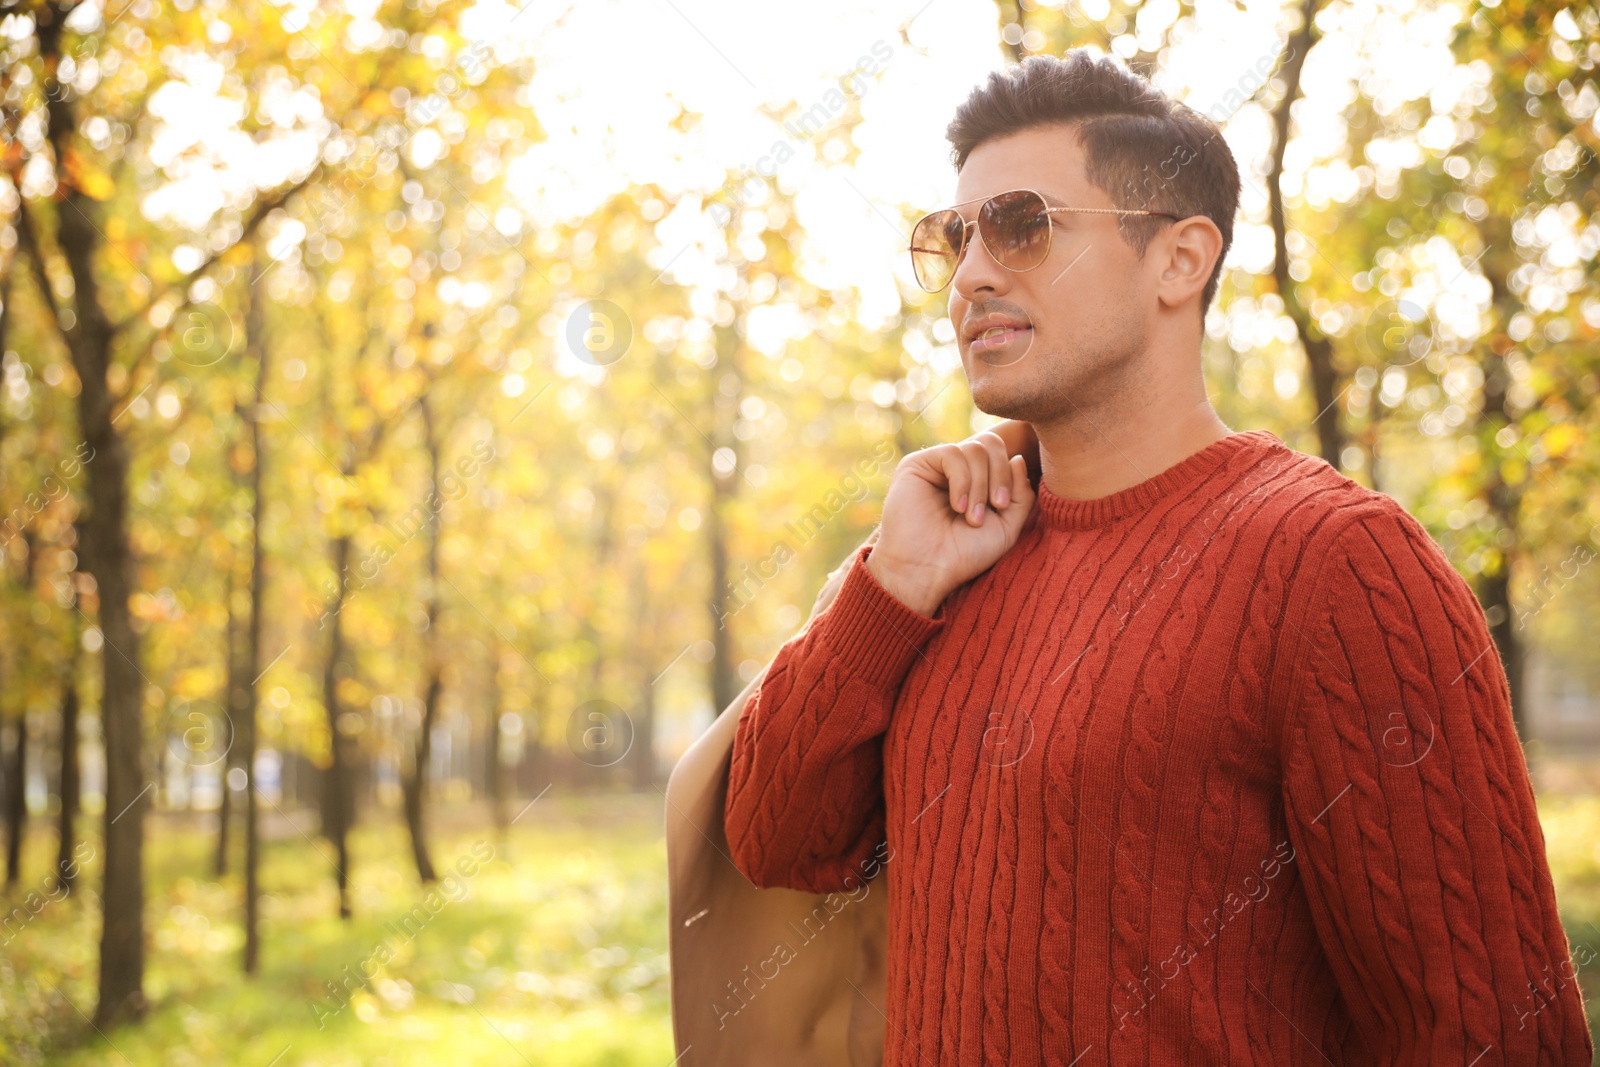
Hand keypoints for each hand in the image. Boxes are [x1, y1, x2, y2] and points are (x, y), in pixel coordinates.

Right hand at [865, 425, 1035, 615]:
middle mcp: (957, 469)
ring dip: (980, 485)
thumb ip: (1021, 494)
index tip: (1004, 507)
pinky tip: (957, 507)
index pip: (1002, 455)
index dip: (1010, 475)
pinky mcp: (916, 465)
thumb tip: (1017, 457)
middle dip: (1000, 474)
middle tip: (997, 505)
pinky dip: (962, 481)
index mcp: (977, 480)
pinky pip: (952, 454)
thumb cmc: (965, 554)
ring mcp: (936, 466)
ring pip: (974, 449)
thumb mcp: (1006, 526)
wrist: (929, 571)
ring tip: (972, 517)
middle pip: (990, 444)